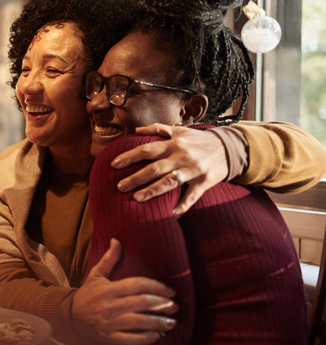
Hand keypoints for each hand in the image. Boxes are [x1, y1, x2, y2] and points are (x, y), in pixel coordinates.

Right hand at [71, 239, 178, 344]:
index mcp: (108, 289)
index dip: (157, 287)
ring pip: (138, 322)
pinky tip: (156, 336)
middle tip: (176, 306)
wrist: (70, 316)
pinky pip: (129, 339)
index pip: (137, 284)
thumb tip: (117, 240)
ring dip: (158, 322)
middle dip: (162, 305)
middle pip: (141, 303)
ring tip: (172, 322)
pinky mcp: (108, 337)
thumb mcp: (96, 275)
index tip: (171, 291)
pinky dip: (144, 338)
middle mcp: (109, 305)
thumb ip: (110, 259)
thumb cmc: (88, 294)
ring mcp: (109, 322)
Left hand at [111, 124, 227, 215]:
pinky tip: (169, 215)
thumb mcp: (180, 130)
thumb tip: (136, 129)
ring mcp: (194, 170)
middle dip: (136, 177)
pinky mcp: (204, 182)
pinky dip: (181, 207)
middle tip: (119, 187)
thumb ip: (157, 129)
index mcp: (174, 143)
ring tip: (136, 199)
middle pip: (155, 167)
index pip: (147, 149)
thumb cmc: (199, 140)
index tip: (114, 164)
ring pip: (171, 182)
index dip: (129, 156)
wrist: (229, 148)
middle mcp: (182, 156)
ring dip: (153, 191)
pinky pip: (191, 197)